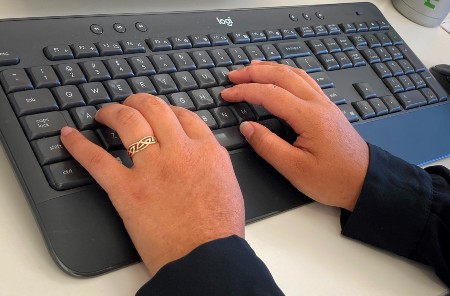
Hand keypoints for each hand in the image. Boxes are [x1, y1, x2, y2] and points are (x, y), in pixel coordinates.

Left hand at [60, 94, 244, 275]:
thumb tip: (201, 154)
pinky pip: (97, 159)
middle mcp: (179, 151)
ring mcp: (151, 168)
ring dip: (112, 111)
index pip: (184, 116)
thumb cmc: (219, 229)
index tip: (161, 112)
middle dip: (139, 101)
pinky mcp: (127, 189)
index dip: (169, 109)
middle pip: (155, 109)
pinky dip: (78, 145)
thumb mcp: (227, 186)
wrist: (206, 258)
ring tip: (105, 113)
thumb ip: (212, 163)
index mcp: (206, 151)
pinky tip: (69, 136)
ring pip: (128, 122)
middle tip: (130, 104)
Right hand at [221, 61, 368, 210]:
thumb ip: (268, 146)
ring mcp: (324, 103)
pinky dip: (286, 73)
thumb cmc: (332, 179)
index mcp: (308, 117)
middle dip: (254, 72)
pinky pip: (304, 80)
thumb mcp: (295, 169)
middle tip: (233, 76)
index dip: (245, 91)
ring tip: (251, 67)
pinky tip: (280, 75)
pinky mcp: (327, 108)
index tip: (227, 94)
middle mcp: (317, 103)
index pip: (270, 94)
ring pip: (294, 74)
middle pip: (281, 76)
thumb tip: (247, 127)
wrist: (364, 180)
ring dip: (270, 68)